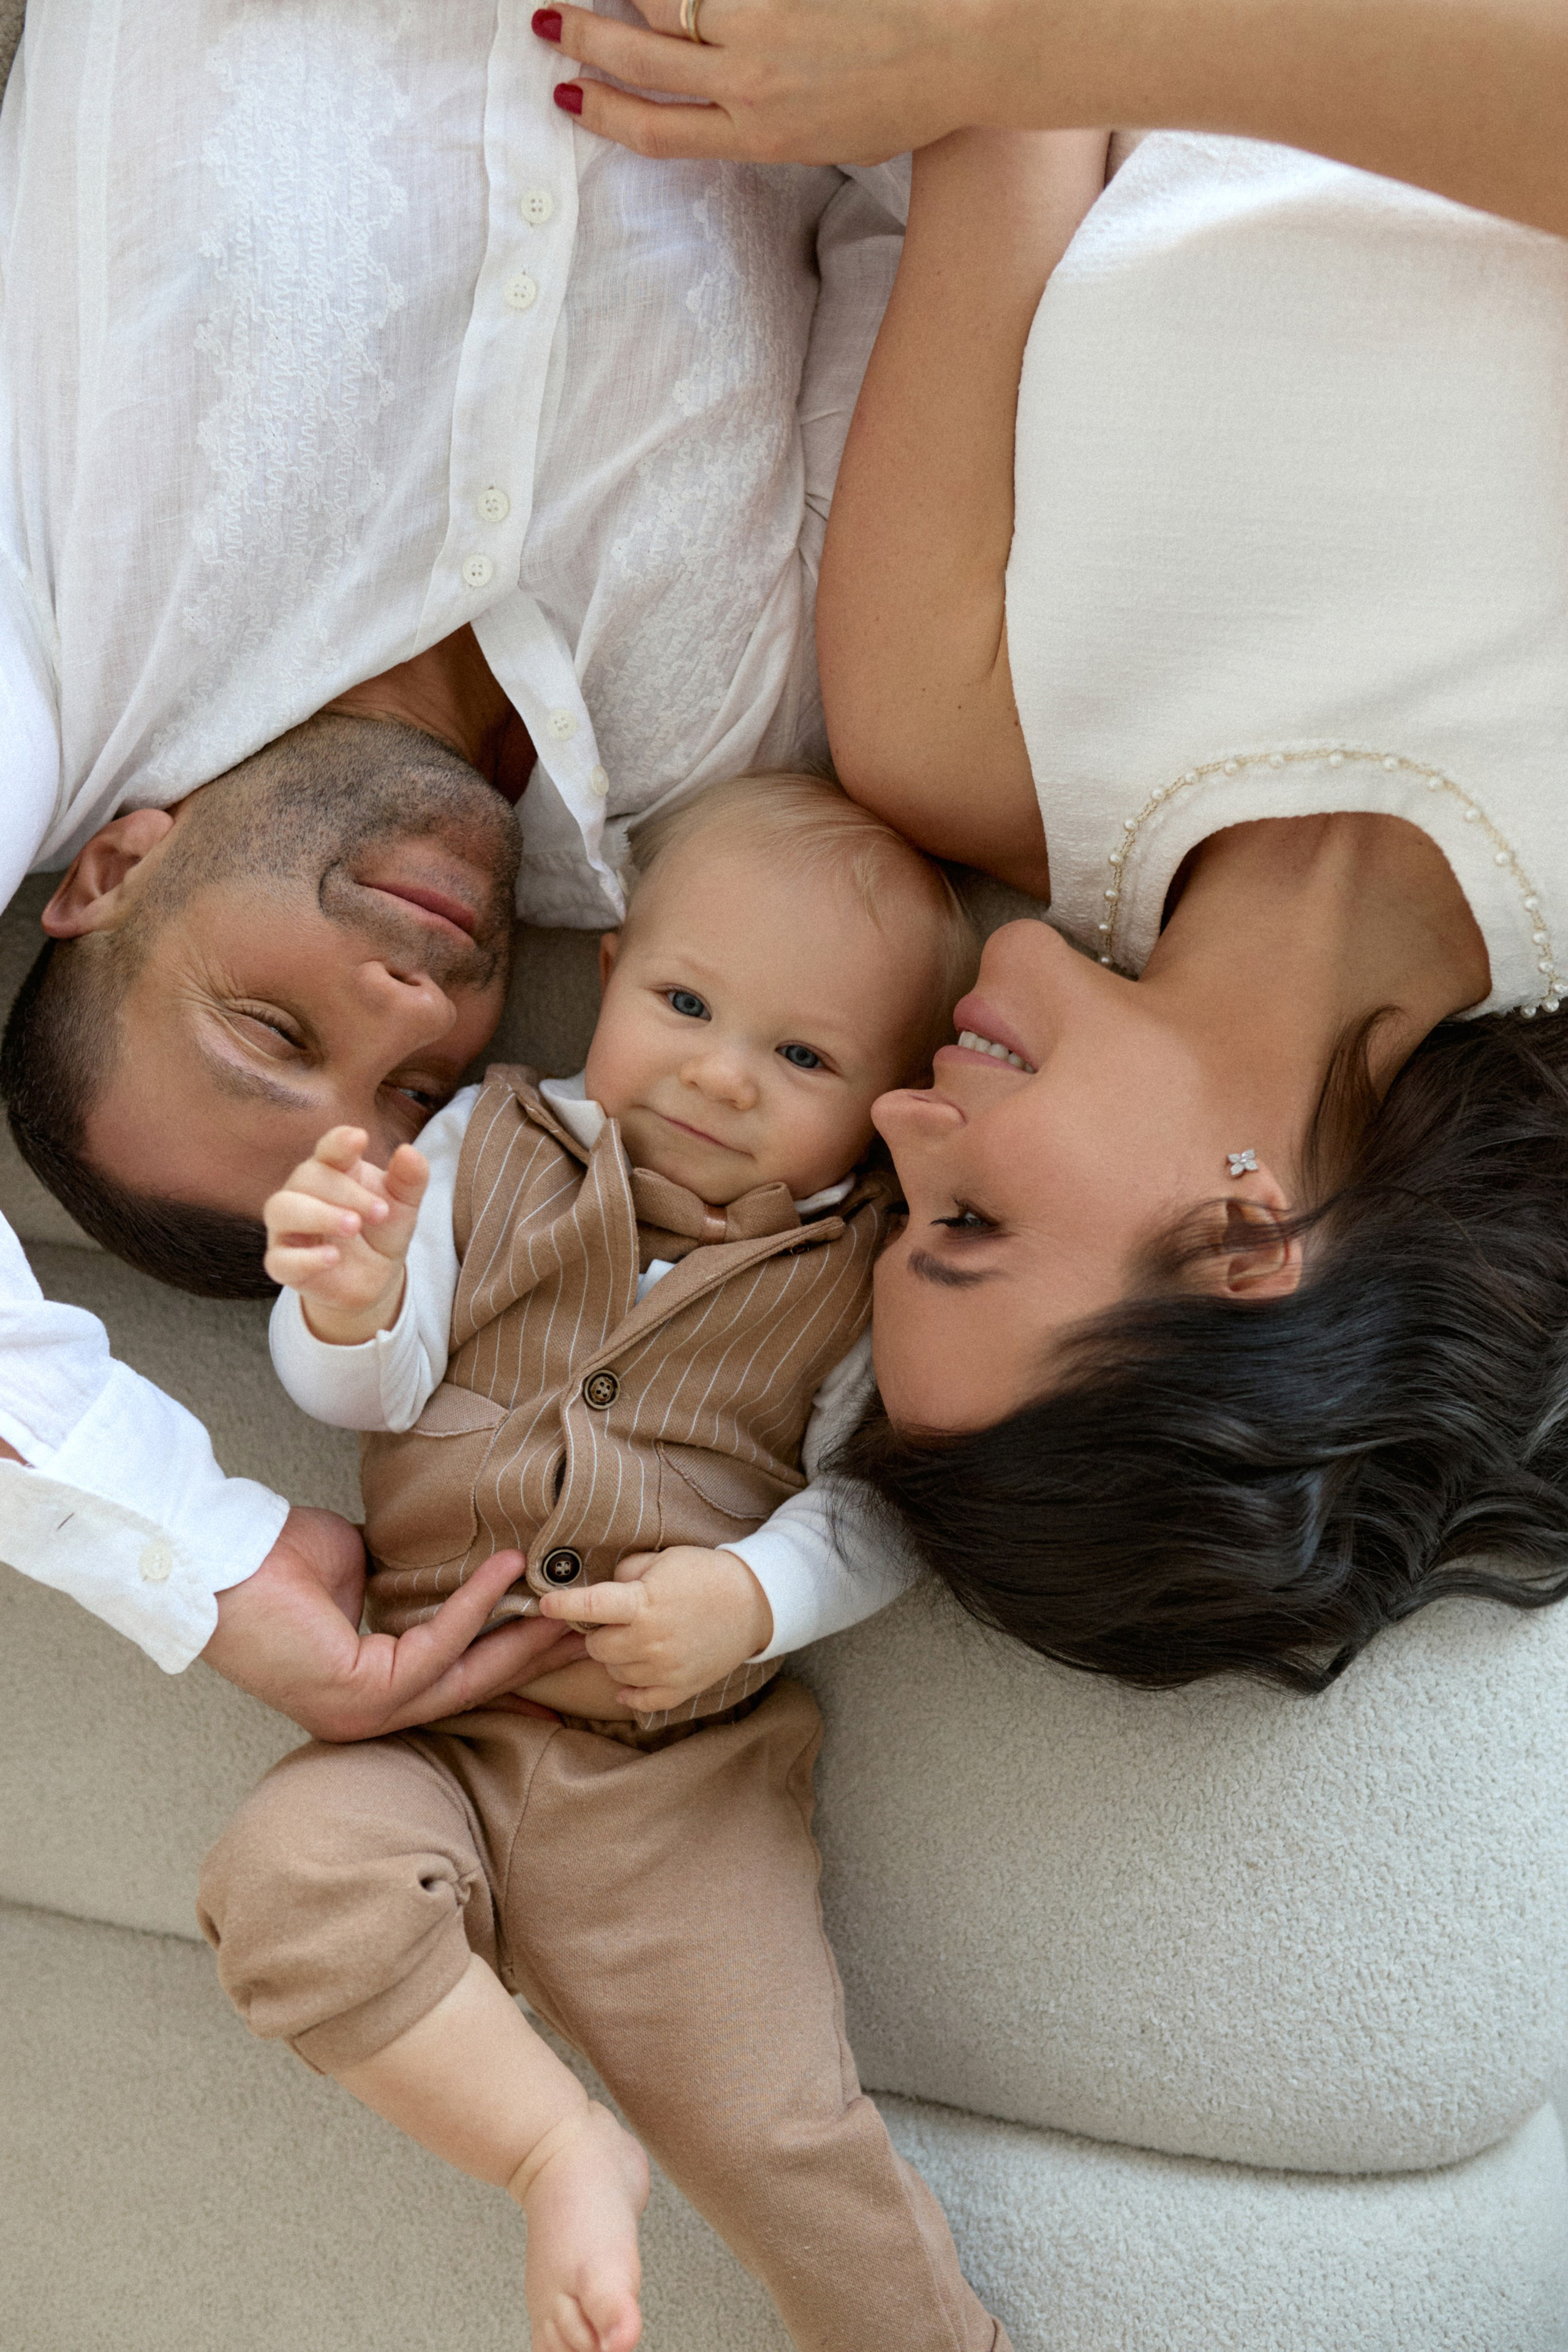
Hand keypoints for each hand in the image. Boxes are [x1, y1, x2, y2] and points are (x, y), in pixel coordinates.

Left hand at [200, 1508, 587, 1741]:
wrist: (219, 1558)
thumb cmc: (275, 1560)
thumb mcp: (363, 1569)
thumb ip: (410, 1580)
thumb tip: (461, 1560)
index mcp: (369, 1690)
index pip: (456, 1682)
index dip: (514, 1665)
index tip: (564, 1642)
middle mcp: (370, 1713)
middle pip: (474, 1687)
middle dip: (537, 1658)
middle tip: (592, 1630)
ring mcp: (365, 1710)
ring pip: (465, 1676)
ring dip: (522, 1638)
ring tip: (567, 1600)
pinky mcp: (360, 1691)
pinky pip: (436, 1648)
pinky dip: (475, 1606)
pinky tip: (506, 1572)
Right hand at [263, 1126, 427, 1343]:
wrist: (374, 1277)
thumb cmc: (381, 1230)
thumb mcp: (404, 1205)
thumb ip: (410, 1178)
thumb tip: (409, 1152)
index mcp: (333, 1170)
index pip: (329, 1148)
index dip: (340, 1142)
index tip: (360, 1138)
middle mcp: (303, 1193)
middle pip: (307, 1176)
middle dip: (345, 1191)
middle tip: (381, 1212)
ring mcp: (288, 1228)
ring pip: (281, 1209)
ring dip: (318, 1215)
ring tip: (353, 1226)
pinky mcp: (283, 1264)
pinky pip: (279, 1259)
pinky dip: (305, 1258)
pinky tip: (333, 1258)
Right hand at [534, 0, 998, 166]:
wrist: (971, 40)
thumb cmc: (918, 94)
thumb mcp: (842, 142)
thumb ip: (781, 127)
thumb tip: (737, 108)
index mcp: (762, 135)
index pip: (657, 128)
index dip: (605, 113)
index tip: (570, 96)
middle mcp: (750, 81)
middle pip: (641, 58)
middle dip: (584, 37)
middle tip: (548, 20)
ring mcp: (762, 19)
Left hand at [538, 1545, 773, 1712]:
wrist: (754, 1603)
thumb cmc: (705, 1574)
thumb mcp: (663, 1559)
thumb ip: (626, 1571)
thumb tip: (605, 1586)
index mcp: (643, 1604)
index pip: (590, 1607)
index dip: (562, 1605)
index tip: (545, 1603)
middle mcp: (650, 1640)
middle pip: (597, 1647)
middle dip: (598, 1633)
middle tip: (613, 1621)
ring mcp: (665, 1669)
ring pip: (615, 1673)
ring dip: (616, 1658)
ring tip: (635, 1640)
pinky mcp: (680, 1688)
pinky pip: (641, 1700)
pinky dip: (630, 1692)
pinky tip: (630, 1680)